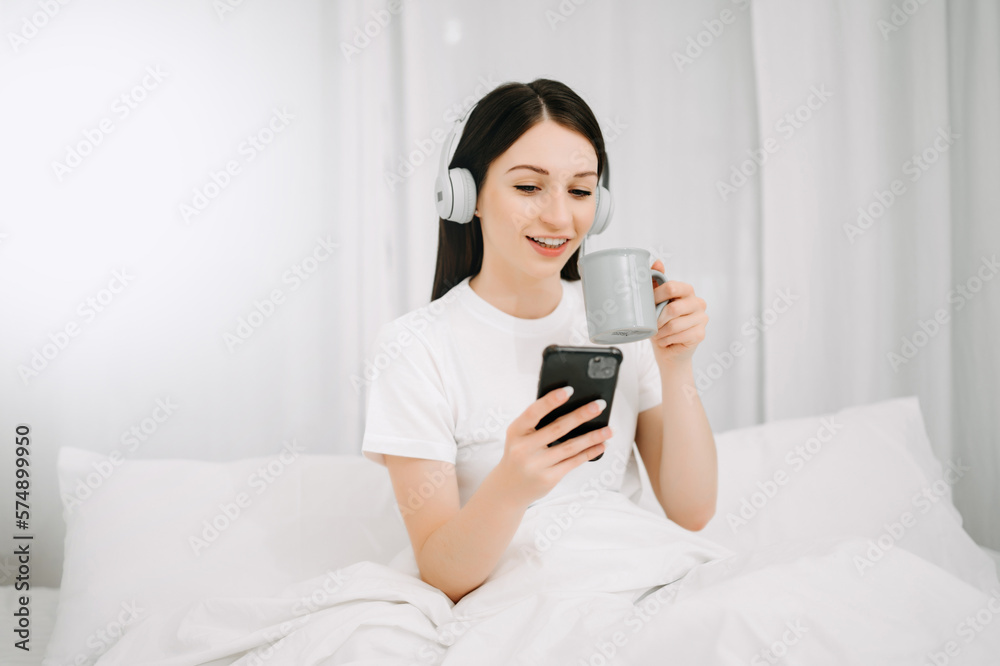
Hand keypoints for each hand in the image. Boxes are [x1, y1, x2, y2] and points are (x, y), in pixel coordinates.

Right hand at [494, 387, 612, 507]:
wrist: (509, 488)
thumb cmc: (519, 454)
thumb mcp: (519, 437)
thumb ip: (537, 424)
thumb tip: (572, 407)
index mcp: (515, 432)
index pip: (533, 412)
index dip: (551, 401)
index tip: (569, 390)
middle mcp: (524, 449)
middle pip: (558, 428)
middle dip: (581, 415)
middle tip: (599, 405)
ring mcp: (536, 465)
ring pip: (570, 447)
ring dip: (592, 436)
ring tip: (609, 429)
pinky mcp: (549, 478)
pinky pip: (573, 462)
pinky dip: (589, 452)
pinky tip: (601, 445)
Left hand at [649, 259, 707, 367]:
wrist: (667, 348)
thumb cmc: (660, 323)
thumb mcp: (655, 301)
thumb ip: (656, 281)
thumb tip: (657, 262)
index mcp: (687, 290)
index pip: (672, 287)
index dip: (656, 297)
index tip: (648, 306)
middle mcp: (698, 302)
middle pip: (673, 308)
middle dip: (657, 319)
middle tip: (652, 325)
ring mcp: (702, 318)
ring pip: (675, 324)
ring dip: (660, 332)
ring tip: (657, 334)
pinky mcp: (701, 333)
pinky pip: (680, 336)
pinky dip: (667, 340)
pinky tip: (665, 341)